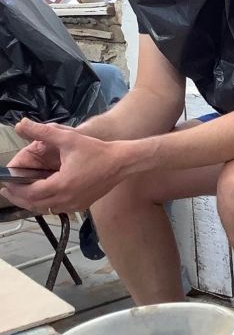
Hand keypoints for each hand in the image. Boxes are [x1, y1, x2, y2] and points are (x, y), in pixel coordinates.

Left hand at [1, 119, 130, 212]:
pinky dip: (46, 204)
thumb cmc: (97, 150)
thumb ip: (43, 131)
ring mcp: (75, 205)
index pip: (30, 193)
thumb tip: (21, 124)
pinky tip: (44, 194)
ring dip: (32, 203)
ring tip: (22, 193)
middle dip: (19, 198)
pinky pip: (57, 209)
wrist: (122, 162)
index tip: (5, 185)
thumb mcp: (69, 138)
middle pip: (35, 205)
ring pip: (46, 209)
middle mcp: (66, 199)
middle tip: (8, 191)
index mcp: (61, 185)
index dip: (15, 190)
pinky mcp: (82, 205)